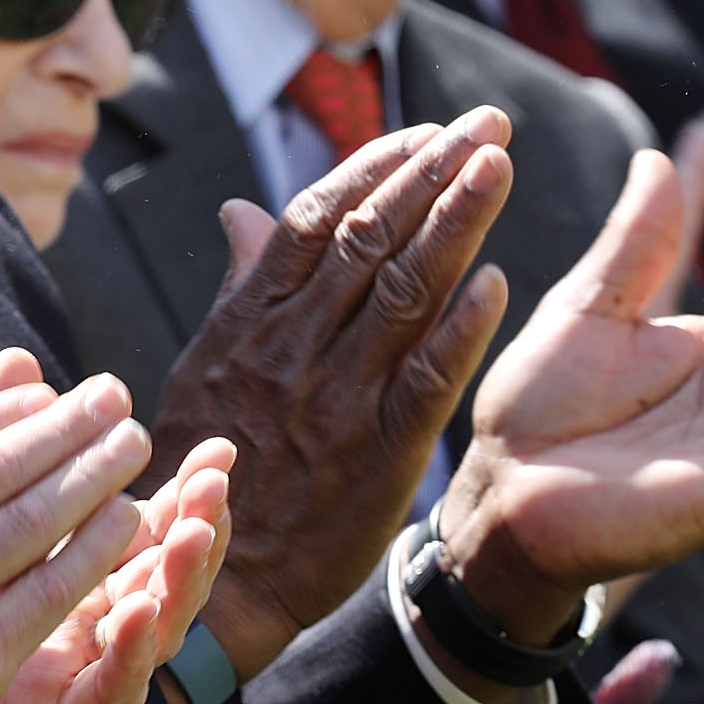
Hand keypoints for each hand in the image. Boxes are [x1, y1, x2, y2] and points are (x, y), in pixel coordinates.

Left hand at [0, 436, 231, 703]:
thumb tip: (21, 361)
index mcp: (76, 570)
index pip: (148, 525)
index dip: (185, 491)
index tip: (218, 452)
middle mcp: (86, 619)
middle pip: (160, 570)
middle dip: (194, 519)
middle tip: (217, 478)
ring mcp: (72, 669)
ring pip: (152, 627)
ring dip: (178, 576)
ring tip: (194, 530)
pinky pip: (106, 690)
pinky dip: (130, 650)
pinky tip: (138, 607)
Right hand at [148, 112, 517, 681]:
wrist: (207, 580)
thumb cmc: (206, 470)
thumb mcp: (204, 369)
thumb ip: (240, 287)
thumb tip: (246, 209)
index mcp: (248, 323)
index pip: (316, 220)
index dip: (375, 168)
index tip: (426, 134)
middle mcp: (292, 349)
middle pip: (370, 238)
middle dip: (432, 171)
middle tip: (487, 123)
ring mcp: (334, 401)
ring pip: (402, 292)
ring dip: (456, 222)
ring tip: (499, 167)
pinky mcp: (373, 459)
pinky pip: (422, 383)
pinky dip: (459, 330)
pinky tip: (495, 283)